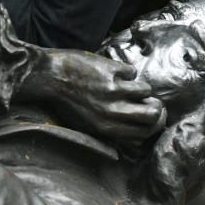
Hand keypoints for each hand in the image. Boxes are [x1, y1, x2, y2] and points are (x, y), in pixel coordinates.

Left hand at [24, 50, 165, 140]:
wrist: (47, 76)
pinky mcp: (110, 70)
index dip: (155, 125)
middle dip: (157, 107)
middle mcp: (111, 112)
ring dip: (140, 87)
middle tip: (151, 101)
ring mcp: (112, 90)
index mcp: (105, 129)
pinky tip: (111, 71)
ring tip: (126, 83)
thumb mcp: (85, 125)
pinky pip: (131, 71)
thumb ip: (109, 130)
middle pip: (153, 114)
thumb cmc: (64, 101)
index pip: (143, 134)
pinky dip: (125, 70)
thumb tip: (136, 134)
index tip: (155, 117)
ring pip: (146, 90)